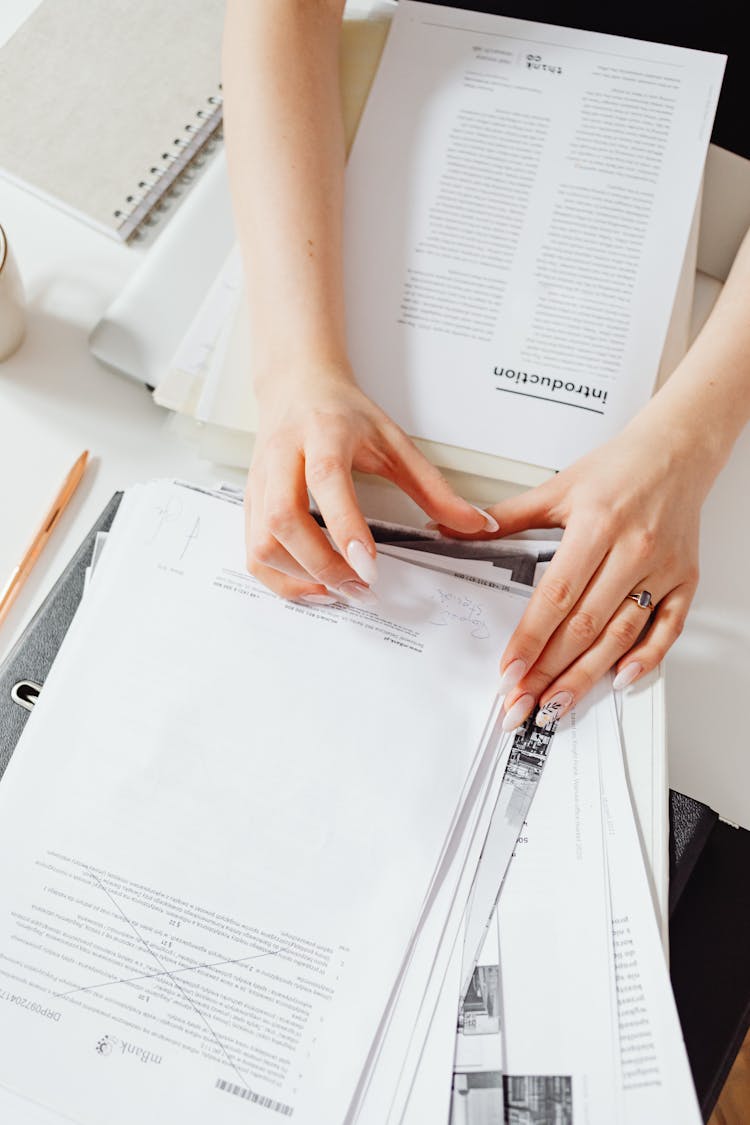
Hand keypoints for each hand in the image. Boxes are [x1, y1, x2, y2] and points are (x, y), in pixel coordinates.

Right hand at [246, 362, 494, 601]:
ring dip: (300, 576)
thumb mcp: (395, 442)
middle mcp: (282, 457)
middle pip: (283, 519)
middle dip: (322, 564)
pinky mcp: (249, 503)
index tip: (370, 567)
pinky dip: (281, 580)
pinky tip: (314, 586)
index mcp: (323, 433)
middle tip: (361, 588)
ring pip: (262, 542)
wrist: (295, 386)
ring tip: (341, 590)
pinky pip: (253, 552)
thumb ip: (435, 488)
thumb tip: (477, 524)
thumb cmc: (344, 413)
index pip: (326, 480)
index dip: (345, 526)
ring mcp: (259, 482)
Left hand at [450, 412, 718, 728]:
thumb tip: (458, 528)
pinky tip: (619, 680)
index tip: (510, 669)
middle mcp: (632, 550)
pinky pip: (668, 629)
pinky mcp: (685, 580)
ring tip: (556, 704)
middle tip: (521, 702)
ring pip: (621, 635)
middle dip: (549, 670)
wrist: (677, 450)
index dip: (531, 637)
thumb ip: (505, 516)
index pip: (557, 594)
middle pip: (585, 625)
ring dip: (587, 676)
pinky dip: (646, 659)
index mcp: (596, 525)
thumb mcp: (557, 487)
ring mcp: (662, 569)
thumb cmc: (619, 468)